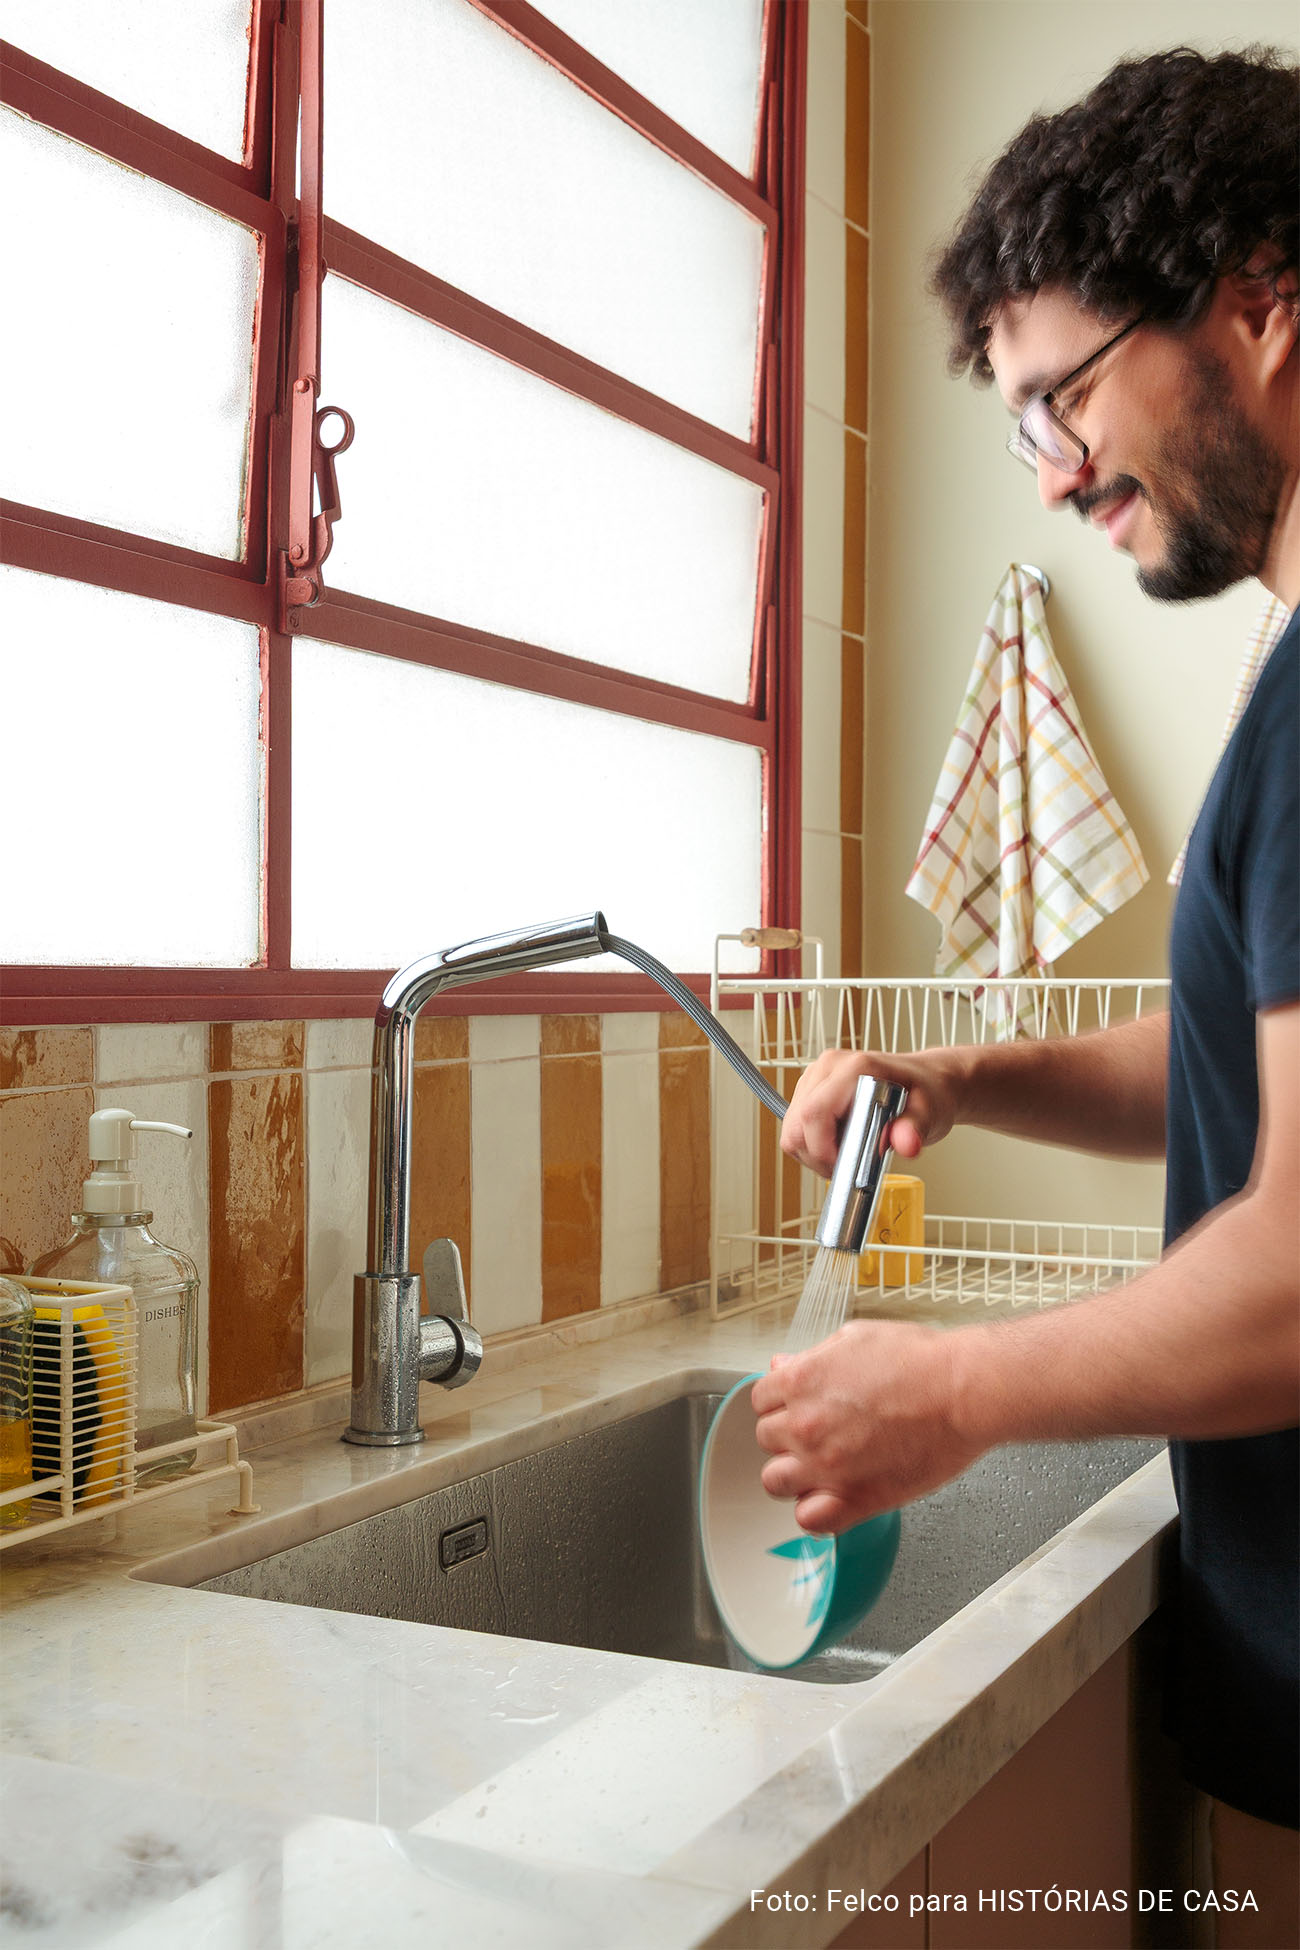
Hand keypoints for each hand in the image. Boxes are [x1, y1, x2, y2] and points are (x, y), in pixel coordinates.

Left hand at [750, 1320, 984, 1532]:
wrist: (963, 1391)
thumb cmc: (922, 1362)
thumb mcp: (856, 1338)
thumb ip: (812, 1357)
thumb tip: (784, 1366)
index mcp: (801, 1381)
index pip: (760, 1400)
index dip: (780, 1402)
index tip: (795, 1406)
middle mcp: (806, 1424)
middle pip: (766, 1439)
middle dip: (787, 1435)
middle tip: (817, 1432)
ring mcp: (827, 1465)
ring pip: (776, 1481)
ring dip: (793, 1474)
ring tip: (820, 1467)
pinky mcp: (855, 1498)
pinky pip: (809, 1520)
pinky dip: (815, 1513)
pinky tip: (831, 1498)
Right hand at [780, 1046, 966, 1177]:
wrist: (928, 1081)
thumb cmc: (927, 1092)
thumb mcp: (930, 1113)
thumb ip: (915, 1128)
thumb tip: (905, 1143)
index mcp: (855, 1068)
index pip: (814, 1113)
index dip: (823, 1150)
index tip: (845, 1168)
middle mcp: (829, 1067)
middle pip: (796, 1123)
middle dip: (816, 1155)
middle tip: (845, 1166)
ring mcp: (817, 1077)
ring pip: (792, 1127)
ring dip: (814, 1151)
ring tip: (845, 1155)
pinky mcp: (812, 1089)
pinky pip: (796, 1125)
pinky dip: (813, 1144)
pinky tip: (839, 1144)